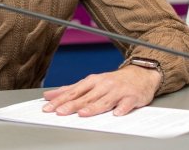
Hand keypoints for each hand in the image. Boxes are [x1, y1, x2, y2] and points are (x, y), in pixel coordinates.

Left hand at [42, 65, 161, 116]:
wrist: (140, 74)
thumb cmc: (113, 81)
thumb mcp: (91, 82)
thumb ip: (71, 90)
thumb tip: (49, 96)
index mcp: (92, 81)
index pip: (73, 91)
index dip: (60, 100)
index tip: (48, 107)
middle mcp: (103, 85)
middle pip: (85, 97)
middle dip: (71, 105)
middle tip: (60, 112)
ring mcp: (117, 91)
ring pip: (104, 100)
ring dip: (93, 107)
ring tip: (82, 113)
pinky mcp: (132, 97)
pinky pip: (126, 104)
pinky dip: (122, 108)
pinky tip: (117, 114)